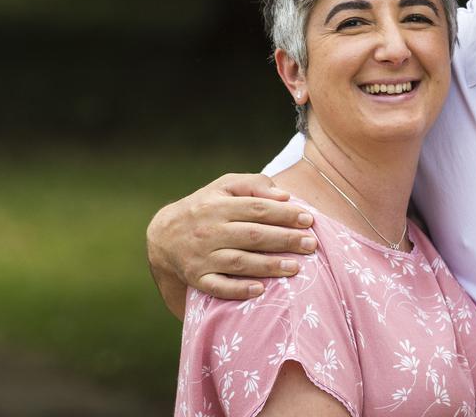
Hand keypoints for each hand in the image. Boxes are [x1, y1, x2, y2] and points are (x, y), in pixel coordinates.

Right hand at [146, 173, 317, 301]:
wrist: (164, 235)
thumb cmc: (206, 206)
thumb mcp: (224, 187)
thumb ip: (253, 185)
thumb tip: (284, 196)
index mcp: (218, 206)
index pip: (257, 209)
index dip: (284, 214)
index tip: (309, 219)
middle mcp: (209, 231)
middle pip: (252, 236)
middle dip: (285, 240)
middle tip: (311, 245)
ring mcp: (202, 257)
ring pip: (239, 262)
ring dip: (269, 266)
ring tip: (296, 268)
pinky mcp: (197, 279)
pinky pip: (218, 287)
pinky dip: (238, 290)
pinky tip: (261, 290)